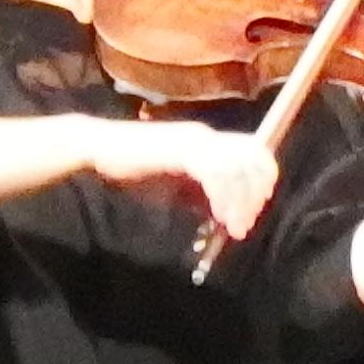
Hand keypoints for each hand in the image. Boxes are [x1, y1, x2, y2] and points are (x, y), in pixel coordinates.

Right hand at [80, 116, 279, 240]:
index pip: (253, 148)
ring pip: (236, 168)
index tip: (260, 204)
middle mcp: (204, 136)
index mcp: (206, 139)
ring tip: (235, 227)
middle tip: (246, 223)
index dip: (264, 175)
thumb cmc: (133, 166)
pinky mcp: (179, 151)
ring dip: (240, 201)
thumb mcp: (175, 179)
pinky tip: (218, 215)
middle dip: (254, 194)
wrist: (99, 148)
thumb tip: (224, 211)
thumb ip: (199, 189)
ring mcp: (193, 141)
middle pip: (251, 158)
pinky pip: (213, 173)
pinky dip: (222, 196)